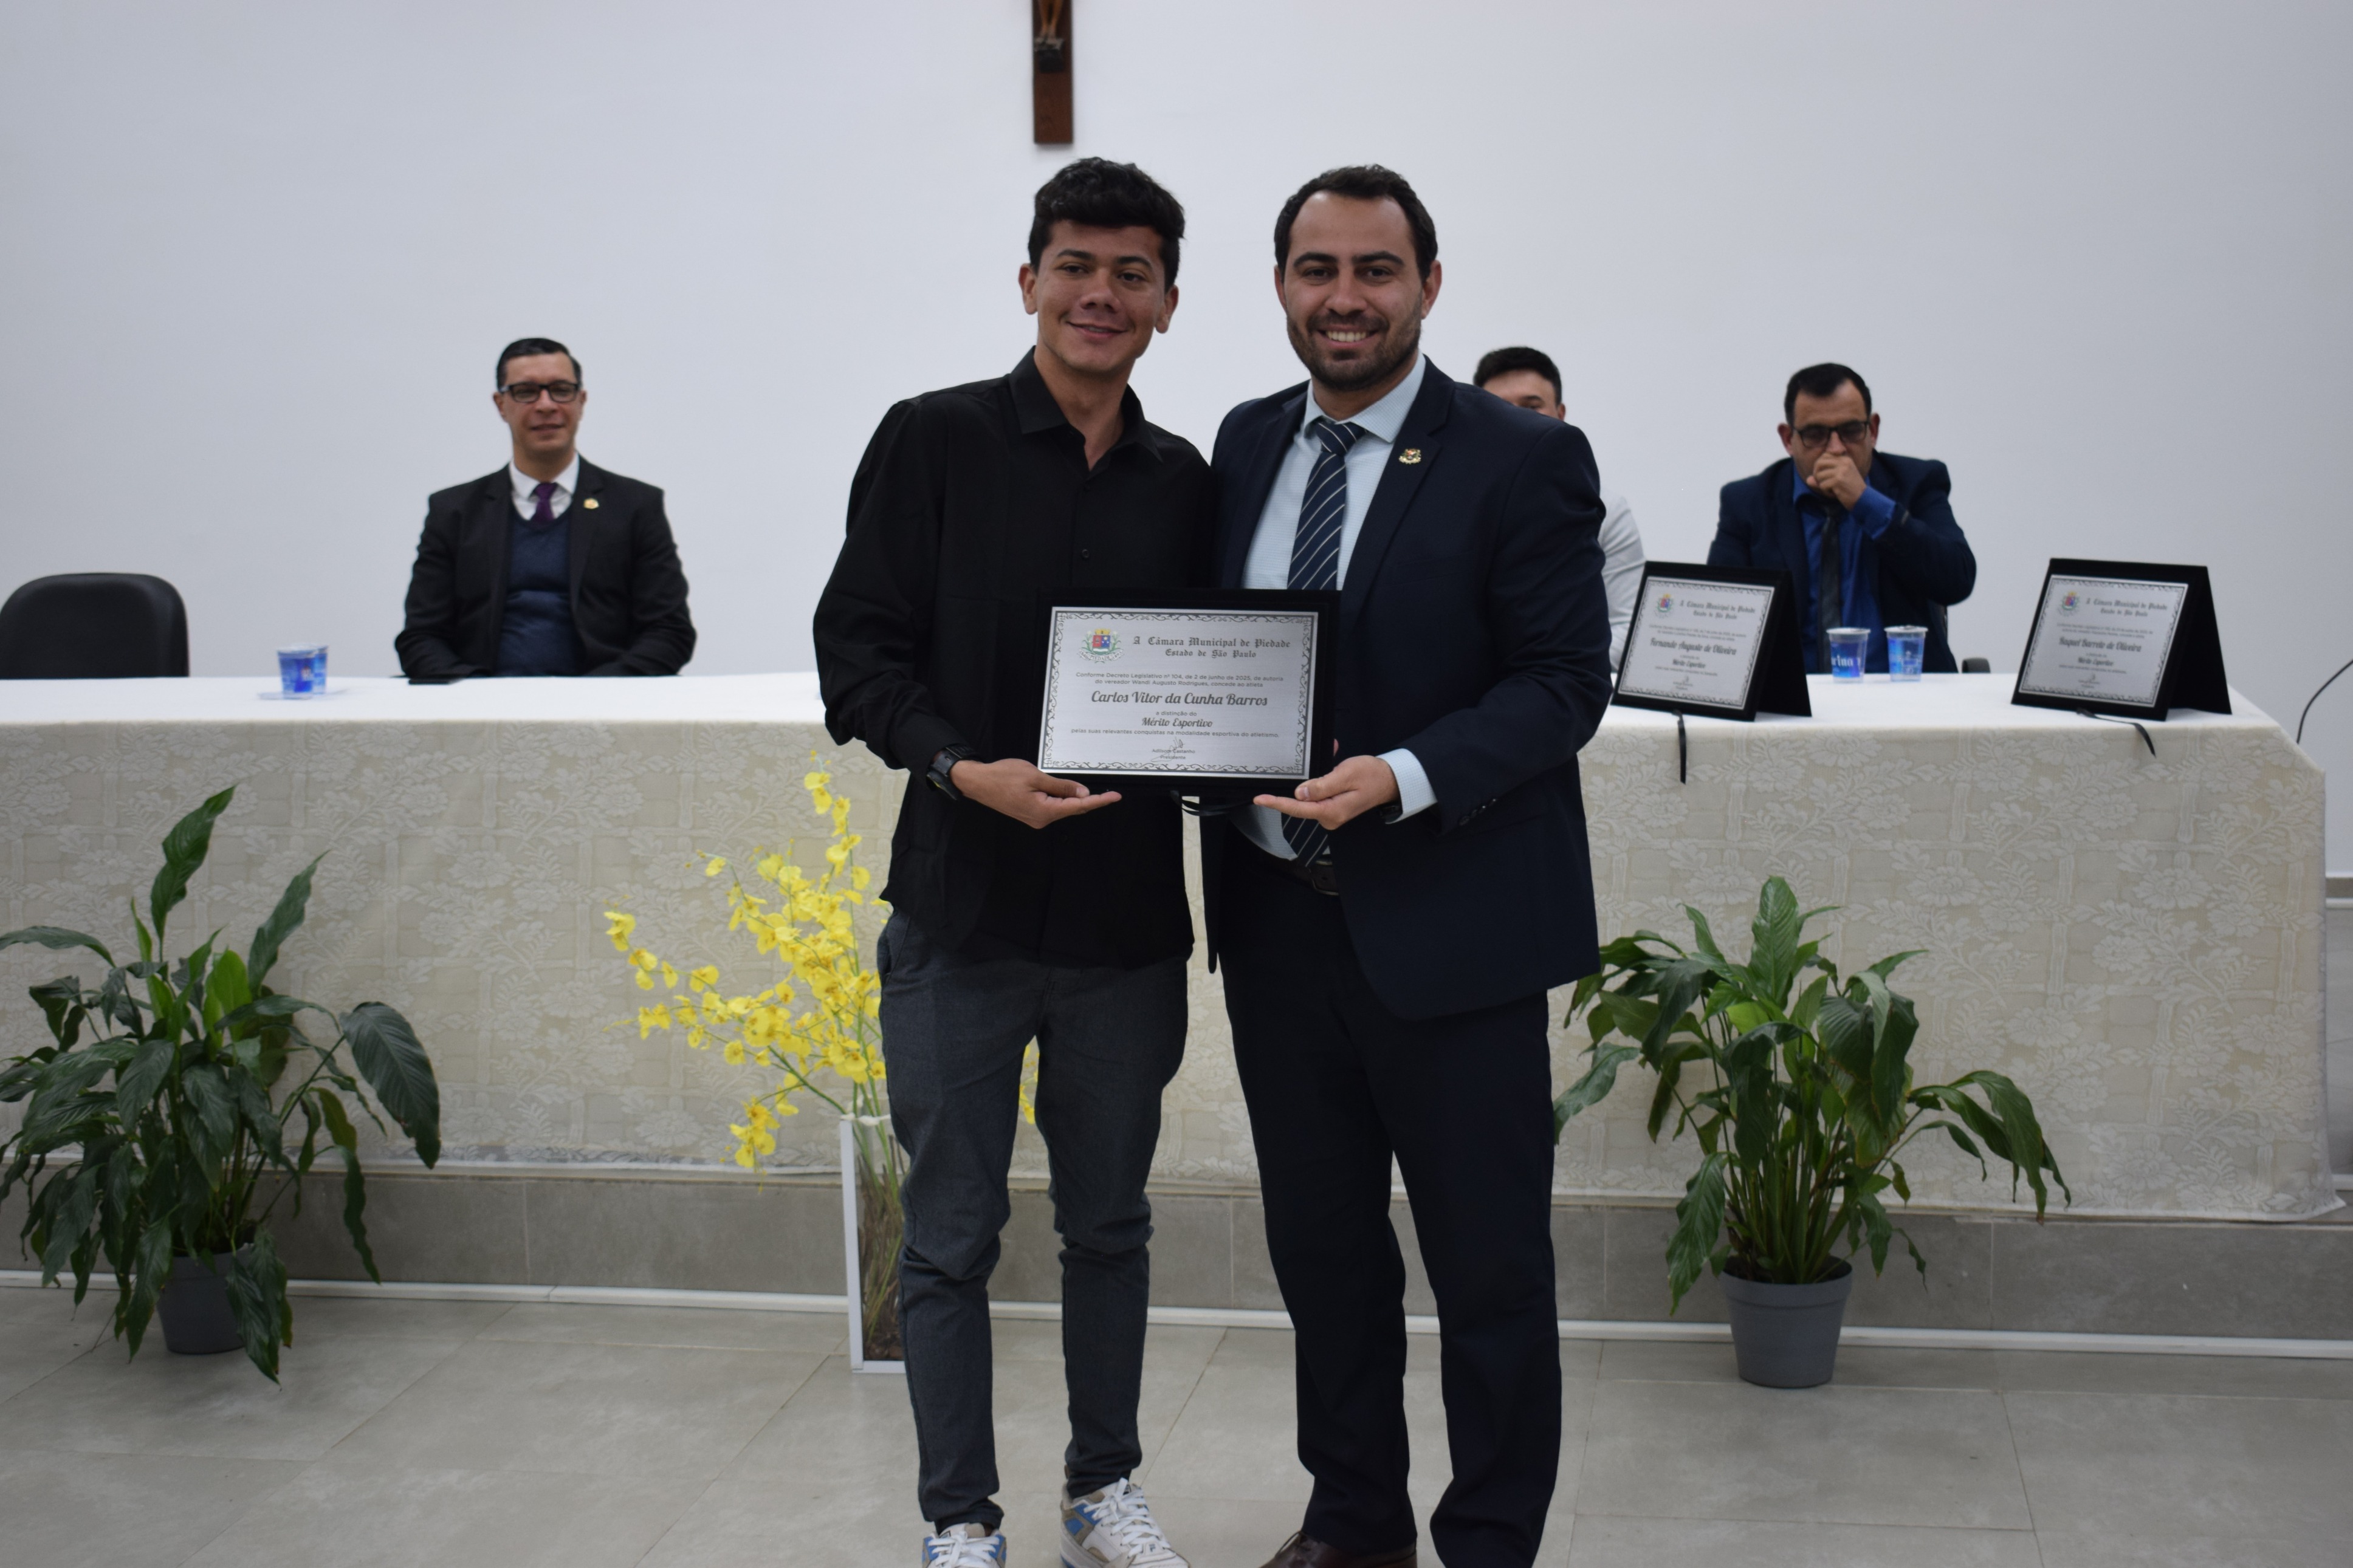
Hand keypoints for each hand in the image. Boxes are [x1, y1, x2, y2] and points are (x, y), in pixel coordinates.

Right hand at [949, 758, 1120, 828]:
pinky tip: (1069, 793)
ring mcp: (1035, 818)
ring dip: (1075, 800)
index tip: (1115, 797)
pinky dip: (1063, 800)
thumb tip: (1083, 793)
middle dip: (1091, 802)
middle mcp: (1041, 819)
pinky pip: (1052, 807)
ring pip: (1062, 808)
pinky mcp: (1030, 814)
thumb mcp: (1035, 776)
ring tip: (1088, 792)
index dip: (1098, 801)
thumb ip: (1061, 786)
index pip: (1078, 806)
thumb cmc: (1002, 776)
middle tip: (1111, 794)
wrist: (978, 782)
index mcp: (1044, 811)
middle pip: (1072, 810)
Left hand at [1254, 754, 1398, 831]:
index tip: (1260, 799)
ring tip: (1334, 762)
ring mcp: (1331, 813)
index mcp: (1332, 811)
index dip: (1277, 803)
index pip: (1298, 808)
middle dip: (1303, 782)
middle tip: (1322, 765)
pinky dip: (1322, 780)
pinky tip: (1332, 765)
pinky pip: (1320, 794)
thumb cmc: (1372, 775)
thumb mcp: (1346, 775)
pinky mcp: (1333, 806)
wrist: (1391, 780)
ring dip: (1315, 779)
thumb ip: (1322, 785)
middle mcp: (1330, 816)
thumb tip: (1300, 794)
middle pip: (1302, 802)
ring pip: (1311, 796)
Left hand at [1806, 453, 1867, 508]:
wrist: (1863, 498)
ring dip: (1822, 485)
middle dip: (1816, 474)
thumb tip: (1808, 479)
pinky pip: (1822, 485)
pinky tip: (1835, 493)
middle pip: (1819, 463)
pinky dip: (1826, 492)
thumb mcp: (1838, 479)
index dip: (1819, 465)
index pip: (1824, 455)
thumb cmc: (1850, 489)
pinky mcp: (1838, 480)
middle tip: (1821, 482)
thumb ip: (1823, 476)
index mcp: (1845, 459)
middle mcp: (1843, 462)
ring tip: (1831, 489)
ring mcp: (1841, 471)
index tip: (1822, 474)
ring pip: (1819, 475)